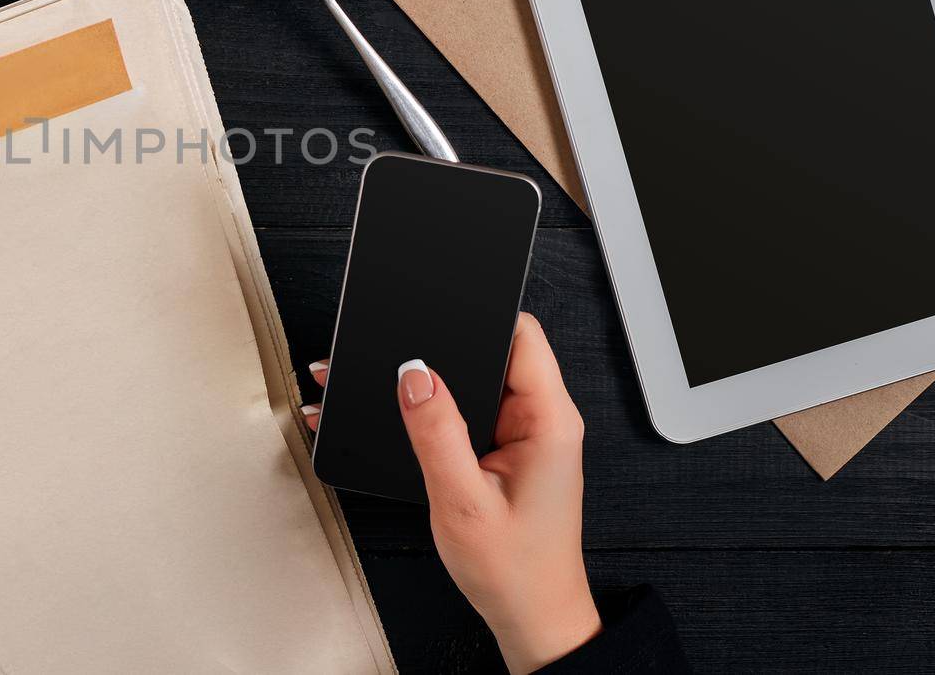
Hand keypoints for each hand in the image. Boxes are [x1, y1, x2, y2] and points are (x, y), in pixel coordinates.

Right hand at [303, 313, 600, 673]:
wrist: (530, 619)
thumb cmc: (513, 572)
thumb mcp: (462, 500)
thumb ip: (437, 431)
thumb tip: (414, 373)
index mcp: (548, 421)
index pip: (522, 334)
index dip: (478, 315)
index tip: (431, 316)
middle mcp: (542, 419)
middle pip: (492, 350)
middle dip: (439, 348)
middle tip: (393, 358)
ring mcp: (524, 433)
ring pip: (475, 379)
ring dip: (432, 382)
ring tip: (386, 390)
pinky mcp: (506, 447)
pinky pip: (469, 410)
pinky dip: (435, 410)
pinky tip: (403, 420)